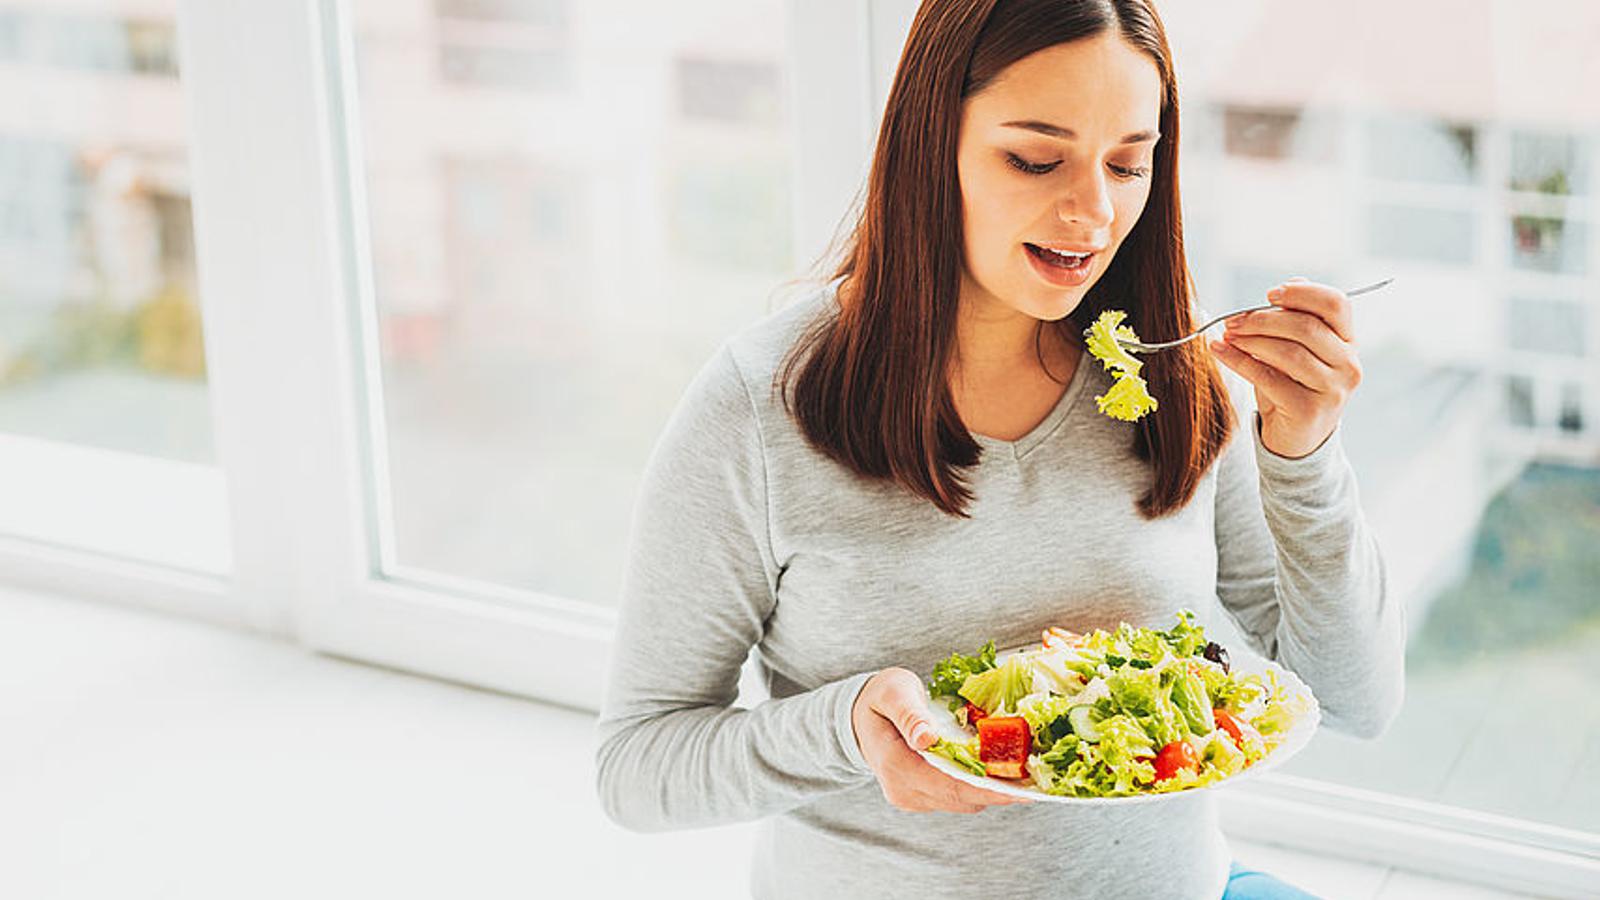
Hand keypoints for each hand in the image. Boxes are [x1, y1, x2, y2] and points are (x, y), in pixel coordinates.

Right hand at [850, 667, 1031, 812]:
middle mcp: (902, 790)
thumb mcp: (894, 693)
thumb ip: (910, 715)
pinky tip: (1000, 776)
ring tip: (1025, 779)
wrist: (860, 716)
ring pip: (961, 802)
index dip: (986, 790)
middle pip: (959, 798)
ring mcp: (910, 797)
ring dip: (992, 792)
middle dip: (999, 793)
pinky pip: (955, 798)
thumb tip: (926, 739)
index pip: (947, 784)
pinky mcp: (919, 798)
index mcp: (894, 764)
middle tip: (1036, 785)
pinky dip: (979, 789)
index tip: (1020, 790)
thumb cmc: (882, 697)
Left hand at [1208, 277, 1362, 458]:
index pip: (1336, 304)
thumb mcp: (1298, 350)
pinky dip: (1238, 361)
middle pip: (1306, 327)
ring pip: (1288, 352)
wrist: (1296, 439)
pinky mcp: (1309, 410)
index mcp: (1348, 342)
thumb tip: (1292, 283)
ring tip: (1227, 335)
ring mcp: (1333, 389)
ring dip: (1250, 340)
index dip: (1302, 294)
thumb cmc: (1293, 386)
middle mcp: (1348, 364)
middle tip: (1233, 321)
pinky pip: (1268, 377)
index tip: (1270, 295)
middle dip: (1262, 319)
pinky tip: (1220, 351)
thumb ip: (1297, 318)